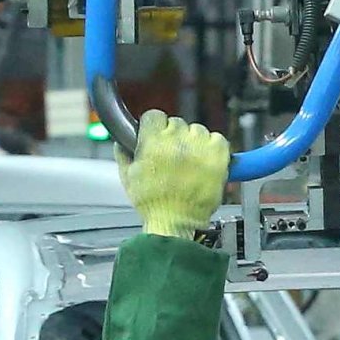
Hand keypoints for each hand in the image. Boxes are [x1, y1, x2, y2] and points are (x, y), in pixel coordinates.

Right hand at [125, 113, 232, 237]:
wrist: (176, 223)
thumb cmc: (153, 204)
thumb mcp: (128, 178)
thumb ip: (124, 154)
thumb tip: (121, 142)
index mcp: (153, 140)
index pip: (155, 116)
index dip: (156, 127)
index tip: (158, 136)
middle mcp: (177, 140)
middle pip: (177, 123)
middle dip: (175, 137)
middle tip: (174, 156)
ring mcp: (199, 147)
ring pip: (198, 130)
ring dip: (195, 142)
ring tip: (190, 162)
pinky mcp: (218, 156)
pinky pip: (218, 139)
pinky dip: (214, 147)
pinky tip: (206, 161)